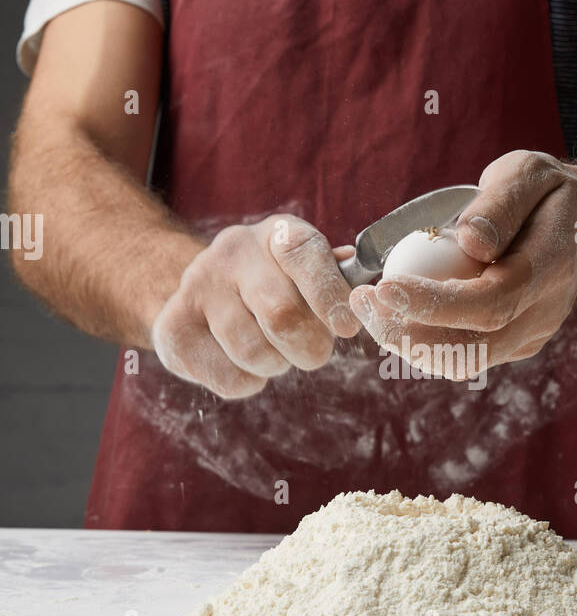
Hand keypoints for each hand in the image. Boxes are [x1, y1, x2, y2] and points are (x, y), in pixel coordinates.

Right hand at [152, 215, 360, 397]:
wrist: (199, 294)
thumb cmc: (274, 285)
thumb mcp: (306, 272)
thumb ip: (336, 280)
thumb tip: (364, 286)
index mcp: (276, 233)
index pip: (305, 253)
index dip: (330, 294)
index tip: (347, 328)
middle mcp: (232, 251)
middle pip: (281, 314)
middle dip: (309, 347)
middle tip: (312, 352)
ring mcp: (196, 287)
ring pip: (253, 351)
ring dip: (275, 364)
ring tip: (272, 351)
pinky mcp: (173, 329)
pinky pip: (229, 378)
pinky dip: (248, 382)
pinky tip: (243, 363)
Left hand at [347, 150, 576, 376]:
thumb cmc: (550, 195)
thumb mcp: (530, 174)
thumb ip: (501, 204)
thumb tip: (468, 241)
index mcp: (549, 270)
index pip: (490, 304)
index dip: (434, 305)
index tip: (384, 288)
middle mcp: (541, 315)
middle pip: (471, 349)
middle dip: (406, 334)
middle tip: (360, 301)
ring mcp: (527, 337)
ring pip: (461, 362)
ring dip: (405, 343)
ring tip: (366, 306)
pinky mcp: (511, 346)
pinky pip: (461, 355)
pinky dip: (420, 340)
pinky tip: (391, 313)